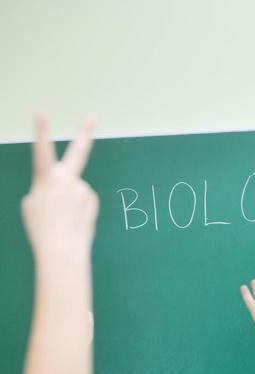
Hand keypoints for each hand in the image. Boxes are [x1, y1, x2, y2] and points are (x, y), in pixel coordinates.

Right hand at [21, 115, 97, 264]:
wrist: (63, 253)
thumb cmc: (42, 230)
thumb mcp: (32, 204)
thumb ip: (46, 187)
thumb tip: (66, 185)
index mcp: (46, 179)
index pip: (42, 151)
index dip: (42, 131)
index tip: (43, 112)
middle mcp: (67, 181)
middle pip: (78, 152)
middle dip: (85, 132)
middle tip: (94, 116)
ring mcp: (83, 191)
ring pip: (73, 188)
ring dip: (67, 200)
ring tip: (61, 218)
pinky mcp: (92, 201)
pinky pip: (81, 199)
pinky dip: (76, 208)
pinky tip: (72, 221)